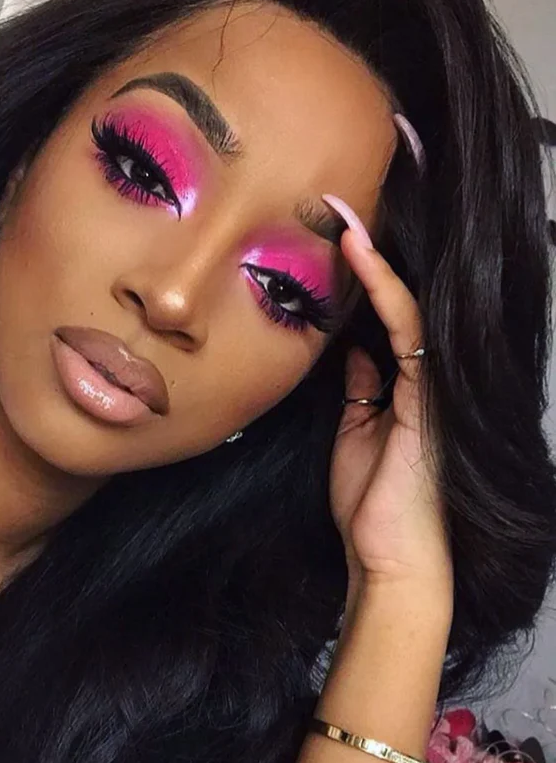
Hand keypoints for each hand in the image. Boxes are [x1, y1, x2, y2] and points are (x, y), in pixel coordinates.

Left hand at [328, 228, 452, 606]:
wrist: (391, 559)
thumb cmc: (372, 505)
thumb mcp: (356, 434)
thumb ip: (358, 389)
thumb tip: (352, 352)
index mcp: (405, 384)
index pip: (386, 314)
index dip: (361, 273)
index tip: (329, 235)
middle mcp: (424, 376)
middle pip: (401, 298)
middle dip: (372, 249)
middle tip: (335, 203)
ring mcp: (432, 383)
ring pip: (407, 302)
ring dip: (373, 256)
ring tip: (339, 211)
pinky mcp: (430, 394)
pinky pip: (408, 328)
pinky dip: (382, 288)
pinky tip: (357, 252)